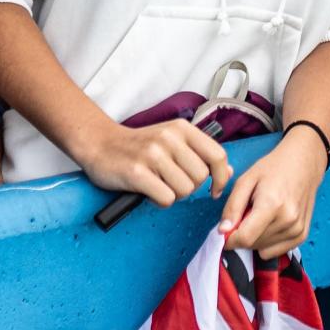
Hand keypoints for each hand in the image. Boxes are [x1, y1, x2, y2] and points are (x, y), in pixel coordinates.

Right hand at [73, 119, 231, 207]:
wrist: (101, 144)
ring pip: (185, 190)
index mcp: (182, 129)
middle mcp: (169, 138)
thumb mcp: (173, 141)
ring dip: (174, 195)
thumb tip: (228, 172)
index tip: (214, 189)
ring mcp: (152, 155)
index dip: (221, 177)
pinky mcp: (137, 173)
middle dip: (190, 187)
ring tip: (158, 185)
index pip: (218, 155)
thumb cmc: (140, 146)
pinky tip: (150, 191)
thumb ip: (201, 154)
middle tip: (171, 182)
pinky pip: (166, 198)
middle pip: (200, 178)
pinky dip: (160, 201)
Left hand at [218, 127, 326, 258]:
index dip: (230, 239)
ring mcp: (297, 229)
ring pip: (263, 250)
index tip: (225, 231)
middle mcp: (287, 220)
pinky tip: (270, 223)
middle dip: (242, 235)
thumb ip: (232, 207)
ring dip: (256, 238)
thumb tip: (223, 231)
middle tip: (246, 215)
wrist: (304, 163)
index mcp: (272, 204)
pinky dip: (268, 242)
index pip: (245, 238)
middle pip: (253, 245)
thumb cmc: (274, 168)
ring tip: (261, 216)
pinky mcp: (302, 235)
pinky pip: (276, 251)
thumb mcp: (246, 180)